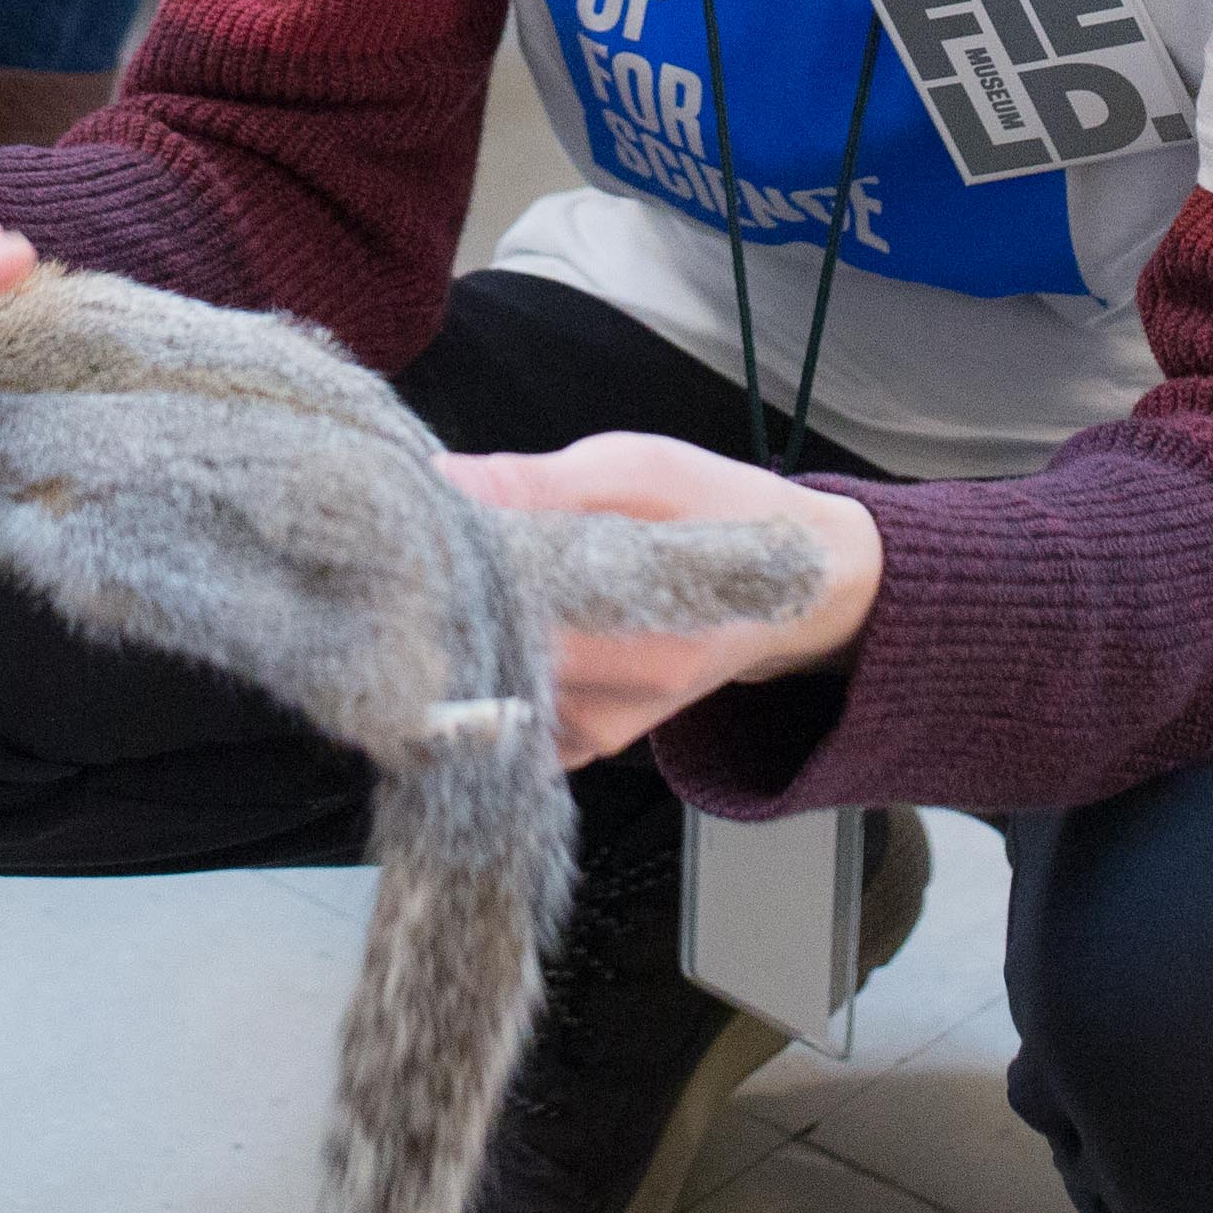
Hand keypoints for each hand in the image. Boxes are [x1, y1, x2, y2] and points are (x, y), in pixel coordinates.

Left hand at [441, 434, 882, 767]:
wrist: (804, 588)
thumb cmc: (719, 510)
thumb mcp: (639, 468)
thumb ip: (537, 482)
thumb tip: (440, 480)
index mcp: (637, 615)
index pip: (500, 604)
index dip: (439, 568)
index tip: (408, 526)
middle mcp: (619, 692)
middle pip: (484, 658)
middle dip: (439, 604)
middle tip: (416, 547)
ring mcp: (602, 729)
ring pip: (489, 691)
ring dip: (459, 638)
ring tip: (453, 579)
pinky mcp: (590, 744)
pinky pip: (509, 721)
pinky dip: (486, 674)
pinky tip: (487, 626)